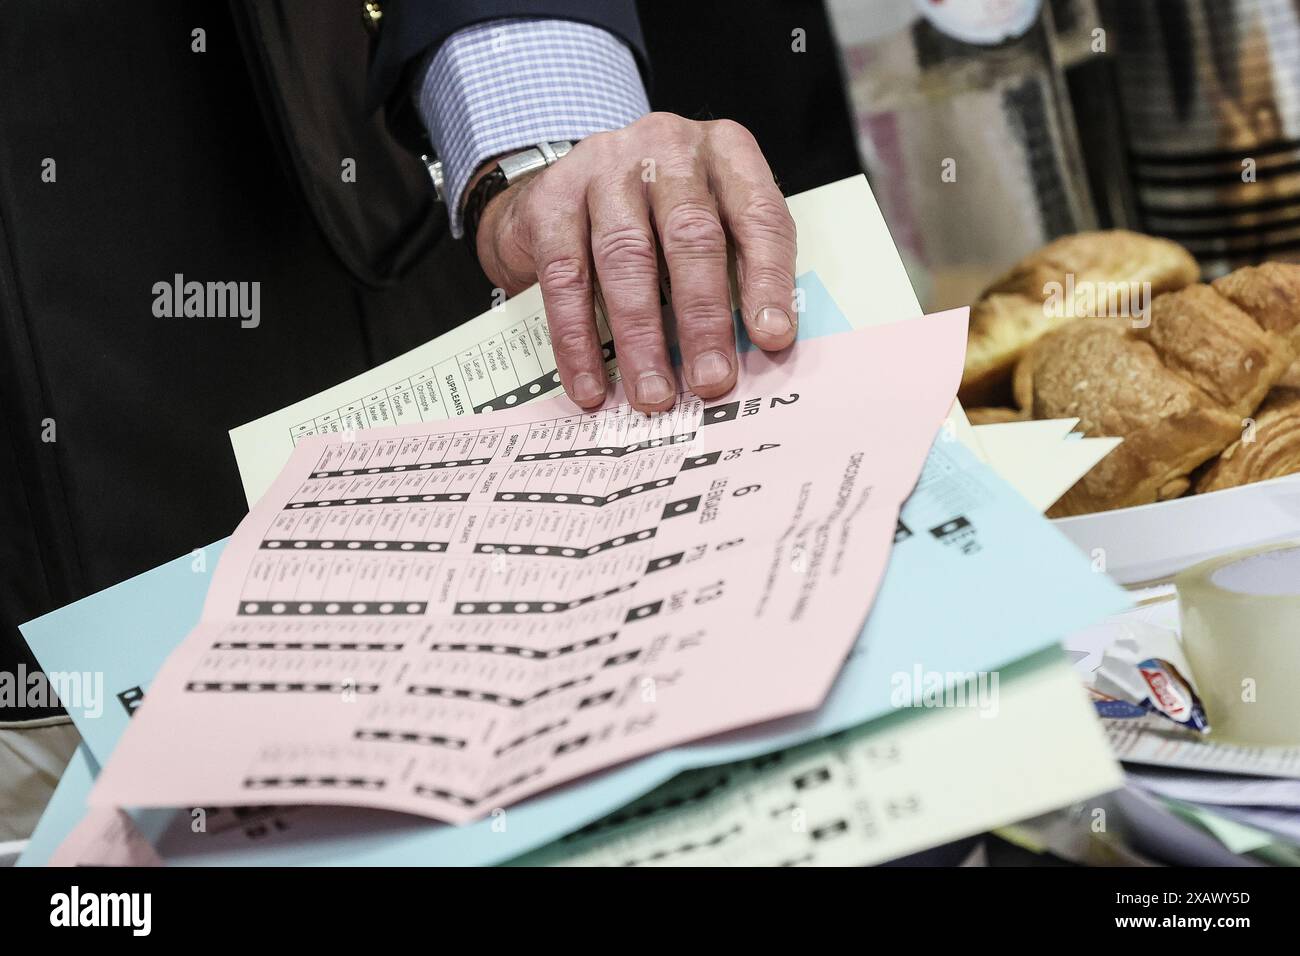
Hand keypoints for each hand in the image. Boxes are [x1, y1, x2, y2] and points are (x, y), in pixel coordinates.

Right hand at [472, 112, 797, 413]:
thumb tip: (759, 351)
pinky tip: (591, 383)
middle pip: (690, 234)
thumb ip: (738, 267)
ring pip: (626, 257)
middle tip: (711, 381)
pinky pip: (565, 278)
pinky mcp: (552, 199)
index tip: (773, 338)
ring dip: (641, 337)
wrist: (565, 187)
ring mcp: (604, 168)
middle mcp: (667, 148)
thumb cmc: (657, 214)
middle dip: (703, 318)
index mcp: (725, 152)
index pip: (758, 214)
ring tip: (653, 394)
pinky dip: (578, 339)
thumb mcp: (714, 218)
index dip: (768, 279)